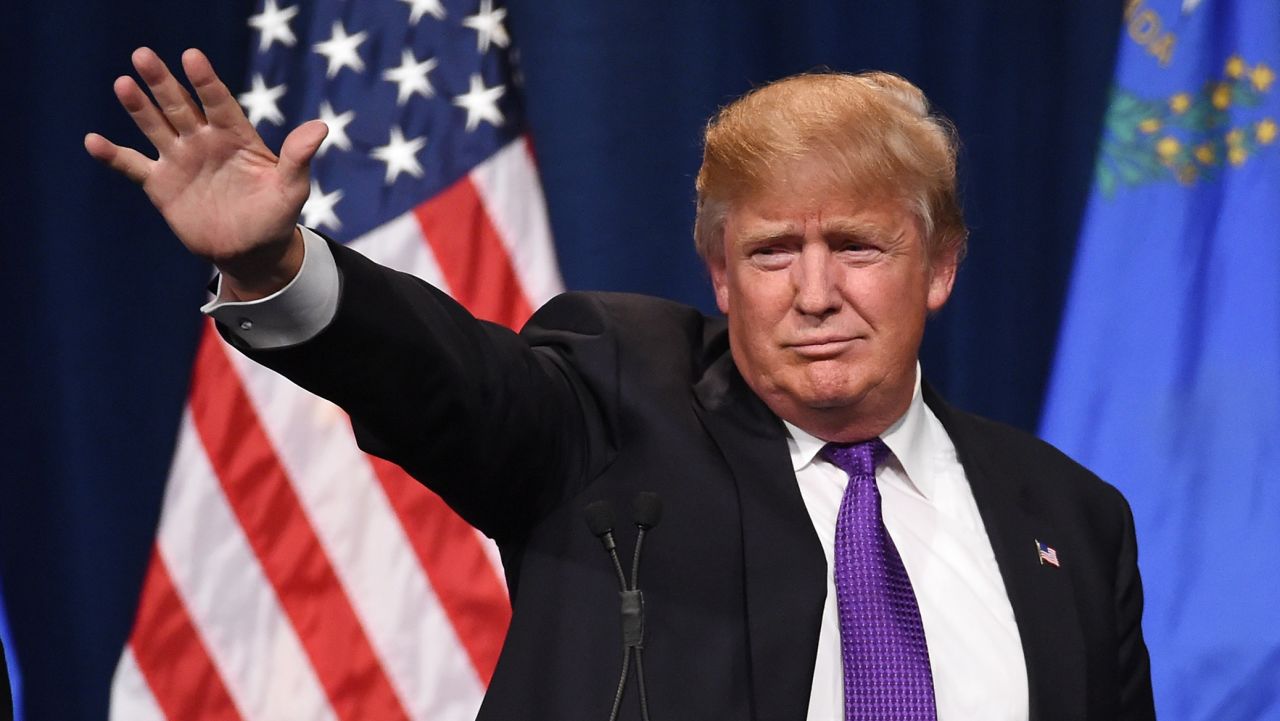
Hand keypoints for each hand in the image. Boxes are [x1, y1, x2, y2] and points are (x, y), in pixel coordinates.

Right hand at [85, 47, 327, 298]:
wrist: (252, 251)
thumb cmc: (275, 216)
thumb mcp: (291, 188)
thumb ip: (298, 158)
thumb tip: (321, 127)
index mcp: (235, 136)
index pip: (219, 103)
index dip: (206, 81)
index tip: (192, 57)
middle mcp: (204, 141)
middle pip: (180, 106)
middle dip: (163, 82)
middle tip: (143, 55)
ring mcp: (180, 160)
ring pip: (155, 127)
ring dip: (139, 107)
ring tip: (123, 84)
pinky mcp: (161, 184)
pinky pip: (133, 166)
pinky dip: (113, 156)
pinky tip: (93, 141)